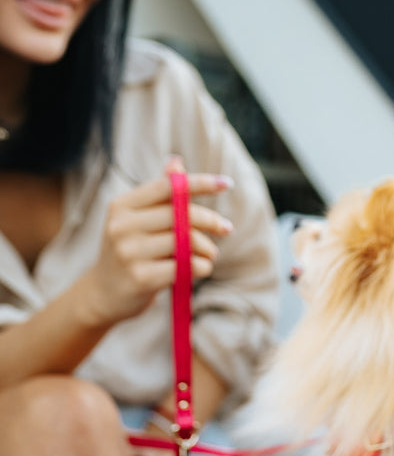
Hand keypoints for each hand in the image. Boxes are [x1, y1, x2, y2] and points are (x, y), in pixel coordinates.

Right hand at [79, 158, 234, 326]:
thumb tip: (176, 161)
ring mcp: (129, 252)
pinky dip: (202, 267)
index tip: (228, 183)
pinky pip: (187, 266)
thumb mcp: (138, 220)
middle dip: (211, 221)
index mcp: (122, 206)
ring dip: (208, 249)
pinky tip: (199, 269)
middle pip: (181, 214)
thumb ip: (160, 195)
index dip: (200, 183)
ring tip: (210, 254)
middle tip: (227, 229)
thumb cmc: (131, 251)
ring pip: (187, 242)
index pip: (167, 187)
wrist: (102, 294)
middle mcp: (122, 226)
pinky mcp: (141, 277)